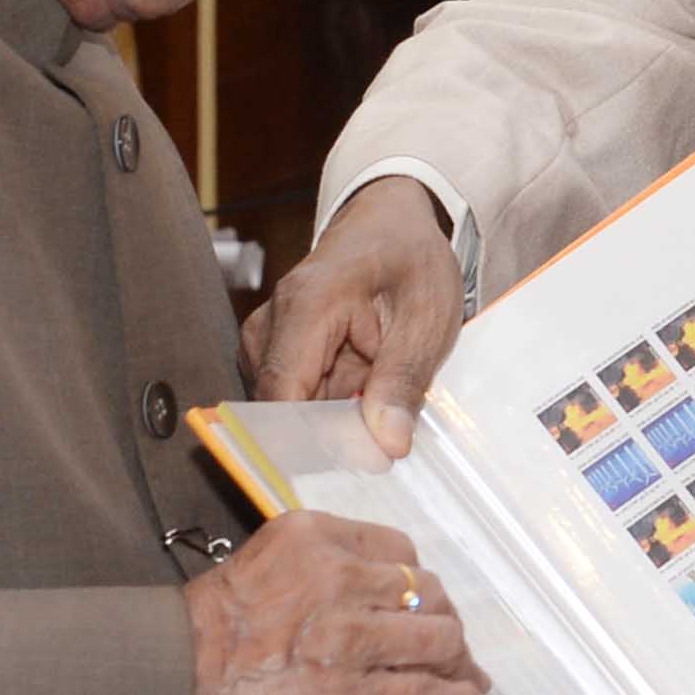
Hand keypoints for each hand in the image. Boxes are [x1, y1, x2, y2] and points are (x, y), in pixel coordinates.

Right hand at [182, 509, 481, 694]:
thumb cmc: (188, 645)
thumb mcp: (250, 575)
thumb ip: (308, 576)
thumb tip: (361, 605)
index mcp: (309, 538)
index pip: (396, 551)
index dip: (415, 584)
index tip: (419, 604)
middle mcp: (337, 578)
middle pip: (426, 594)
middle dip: (440, 623)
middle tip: (444, 648)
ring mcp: (349, 638)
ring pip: (438, 641)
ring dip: (455, 664)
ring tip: (461, 679)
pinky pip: (428, 694)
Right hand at [246, 178, 465, 454]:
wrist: (389, 225)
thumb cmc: (408, 258)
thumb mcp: (427, 315)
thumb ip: (404, 381)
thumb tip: (388, 444)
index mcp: (305, 306)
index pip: (282, 396)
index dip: (311, 443)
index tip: (355, 468)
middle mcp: (271, 326)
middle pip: (283, 412)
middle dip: (334, 437)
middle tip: (388, 444)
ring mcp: (267, 342)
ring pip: (292, 413)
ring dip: (336, 424)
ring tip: (383, 407)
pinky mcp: (276, 356)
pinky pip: (299, 402)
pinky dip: (334, 412)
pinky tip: (367, 401)